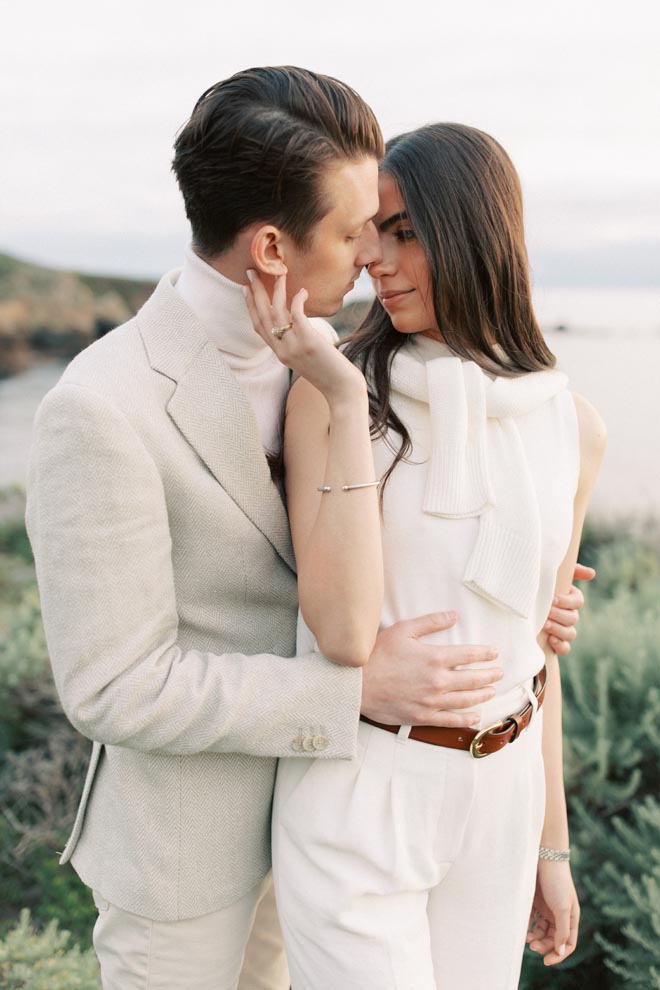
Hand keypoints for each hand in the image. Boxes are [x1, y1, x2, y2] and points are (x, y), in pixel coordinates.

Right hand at [243, 269, 364, 403]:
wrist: (342, 390)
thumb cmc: (329, 374)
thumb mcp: (307, 358)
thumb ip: (298, 343)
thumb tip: (299, 324)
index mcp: (280, 354)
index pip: (258, 327)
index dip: (250, 306)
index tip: (245, 289)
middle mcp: (282, 351)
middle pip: (262, 316)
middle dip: (255, 292)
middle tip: (251, 272)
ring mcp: (294, 347)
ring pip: (277, 313)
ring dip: (276, 290)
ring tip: (278, 273)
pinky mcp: (309, 342)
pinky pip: (297, 315)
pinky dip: (297, 300)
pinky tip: (302, 291)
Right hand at [361, 611, 502, 727]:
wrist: (357, 685)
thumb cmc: (377, 654)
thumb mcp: (403, 630)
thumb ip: (430, 622)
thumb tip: (454, 615)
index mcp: (435, 658)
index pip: (469, 655)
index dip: (485, 653)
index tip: (494, 652)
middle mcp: (438, 681)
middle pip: (473, 679)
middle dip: (490, 675)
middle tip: (499, 672)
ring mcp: (431, 701)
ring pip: (466, 700)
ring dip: (482, 695)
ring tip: (491, 691)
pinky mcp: (423, 717)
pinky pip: (450, 720)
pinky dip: (466, 718)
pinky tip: (475, 716)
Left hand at [526, 861, 579, 964]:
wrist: (544, 857)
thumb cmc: (557, 882)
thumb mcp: (562, 908)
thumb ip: (562, 930)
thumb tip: (561, 951)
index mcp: (571, 918)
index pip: (568, 944)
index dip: (559, 955)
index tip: (546, 961)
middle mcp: (559, 915)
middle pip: (553, 939)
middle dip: (544, 946)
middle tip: (532, 947)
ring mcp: (547, 909)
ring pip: (541, 931)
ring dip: (535, 938)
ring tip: (526, 939)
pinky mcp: (534, 902)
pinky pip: (531, 920)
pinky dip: (527, 927)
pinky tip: (522, 928)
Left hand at [544, 562, 595, 654]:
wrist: (521, 606)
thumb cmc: (538, 586)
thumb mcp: (551, 575)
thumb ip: (570, 570)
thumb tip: (592, 573)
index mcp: (570, 599)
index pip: (578, 601)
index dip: (567, 602)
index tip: (553, 599)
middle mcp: (569, 615)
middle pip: (573, 618)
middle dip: (560, 615)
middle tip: (546, 612)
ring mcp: (564, 630)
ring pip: (571, 634)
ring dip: (558, 630)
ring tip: (544, 625)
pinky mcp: (557, 643)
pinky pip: (565, 648)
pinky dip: (560, 645)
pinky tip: (551, 640)